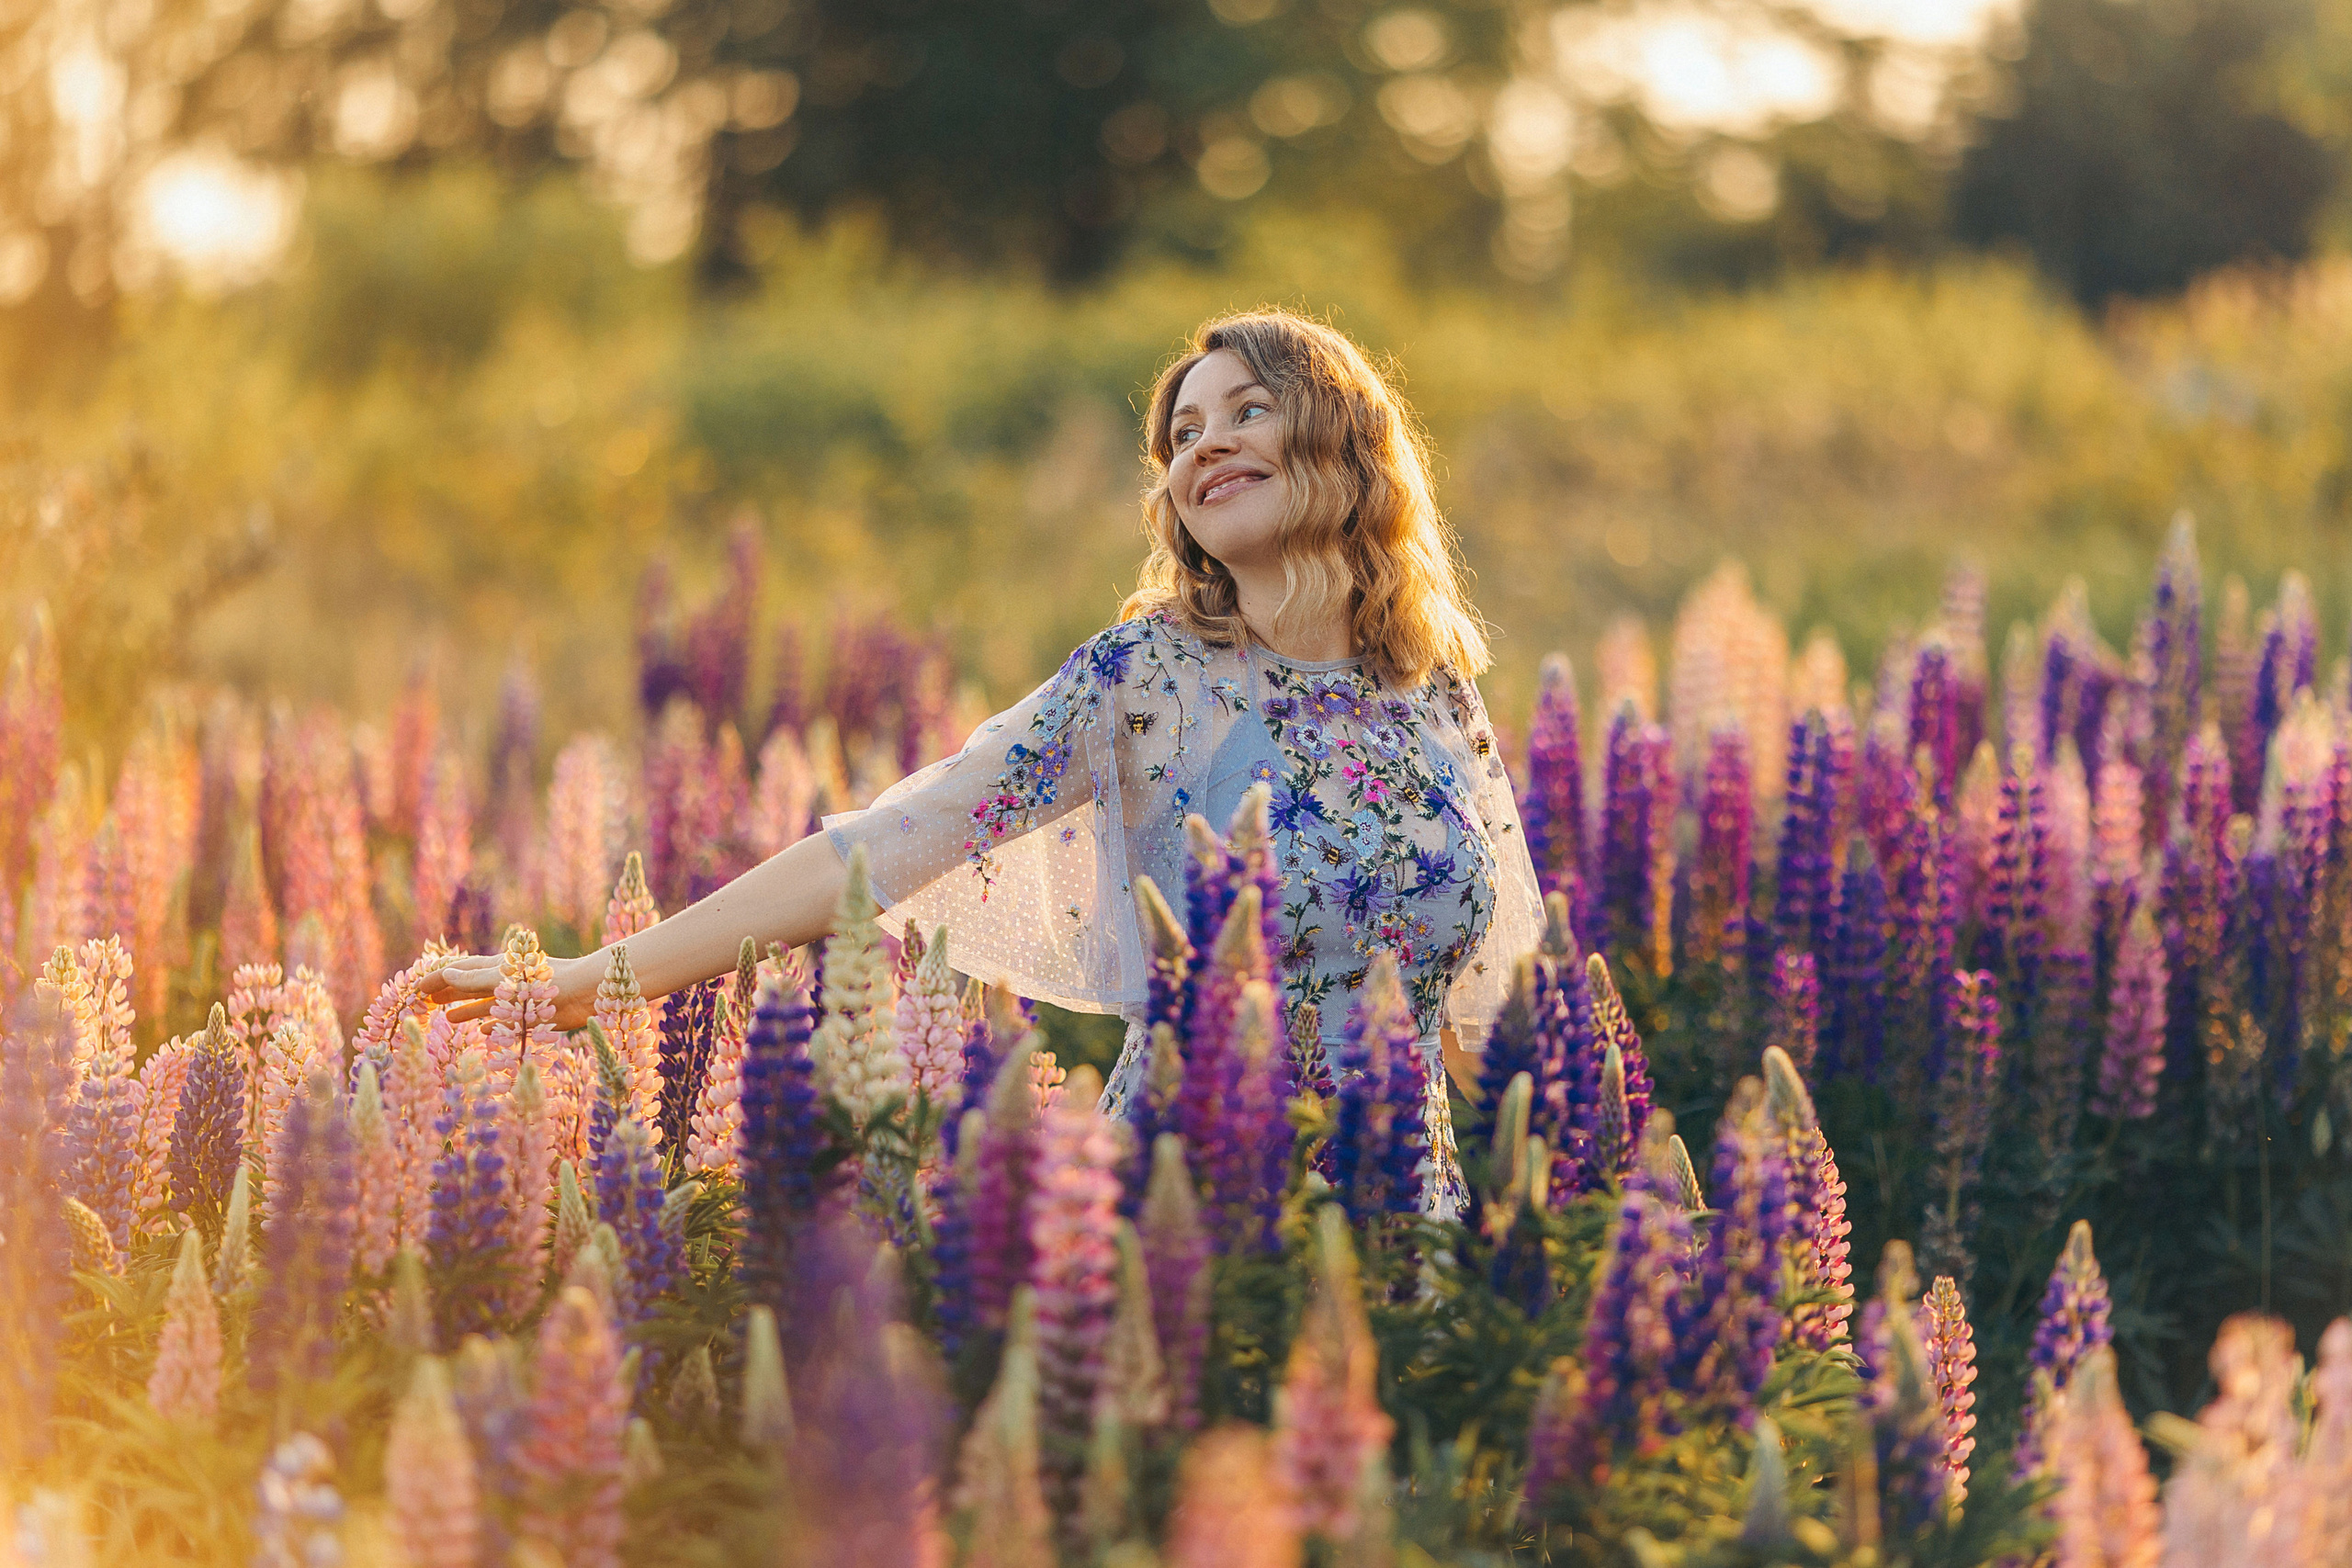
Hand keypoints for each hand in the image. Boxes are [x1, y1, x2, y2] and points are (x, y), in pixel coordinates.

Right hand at [418, 953, 602, 1030]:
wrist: (588, 992)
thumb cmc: (547, 981)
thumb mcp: (505, 980)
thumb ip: (475, 979)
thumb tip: (446, 973)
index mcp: (496, 967)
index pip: (458, 970)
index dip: (436, 978)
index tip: (415, 988)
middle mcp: (504, 982)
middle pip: (469, 986)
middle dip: (447, 993)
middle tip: (424, 1002)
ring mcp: (518, 998)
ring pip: (485, 1004)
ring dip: (465, 1009)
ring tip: (446, 1018)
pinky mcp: (532, 1015)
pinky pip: (506, 1021)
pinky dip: (492, 1025)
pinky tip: (482, 1032)